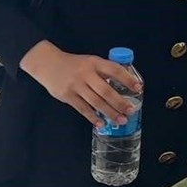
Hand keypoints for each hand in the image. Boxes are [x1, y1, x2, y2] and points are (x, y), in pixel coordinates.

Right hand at [20, 40, 141, 128]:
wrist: (47, 64)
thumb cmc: (75, 64)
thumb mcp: (90, 62)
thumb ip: (104, 71)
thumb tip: (126, 84)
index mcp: (94, 63)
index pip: (114, 70)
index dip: (127, 79)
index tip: (138, 88)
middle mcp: (85, 74)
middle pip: (106, 90)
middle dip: (120, 102)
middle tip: (131, 110)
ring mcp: (75, 85)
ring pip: (96, 102)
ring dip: (110, 112)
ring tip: (121, 120)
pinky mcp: (67, 96)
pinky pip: (82, 109)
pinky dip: (93, 117)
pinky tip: (101, 124)